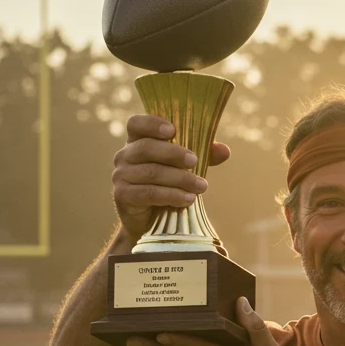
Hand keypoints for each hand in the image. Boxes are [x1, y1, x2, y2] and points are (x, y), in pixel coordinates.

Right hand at [112, 114, 231, 240]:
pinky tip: (188, 199)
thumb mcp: (185, 167)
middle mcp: (124, 156)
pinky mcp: (122, 196)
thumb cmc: (168, 186)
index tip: (173, 130)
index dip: (152, 123)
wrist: (150, 221)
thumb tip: (225, 151)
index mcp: (137, 141)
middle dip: (174, 153)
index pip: (136, 124)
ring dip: (179, 179)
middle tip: (195, 161)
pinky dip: (171, 196)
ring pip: (151, 173)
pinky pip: (148, 193)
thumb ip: (203, 155)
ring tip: (201, 186)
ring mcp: (120, 176)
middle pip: (146, 148)